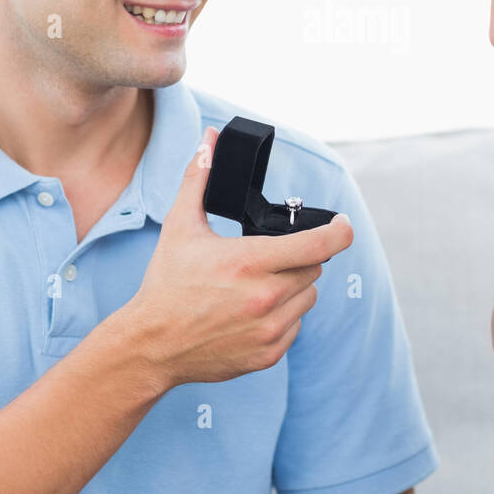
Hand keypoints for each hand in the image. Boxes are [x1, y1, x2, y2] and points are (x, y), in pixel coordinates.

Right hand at [121, 127, 354, 389]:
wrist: (151, 345)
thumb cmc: (167, 283)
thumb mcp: (180, 225)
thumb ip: (198, 178)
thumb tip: (209, 140)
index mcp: (250, 261)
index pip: (321, 245)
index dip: (340, 231)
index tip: (342, 224)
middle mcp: (266, 297)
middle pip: (313, 267)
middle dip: (298, 257)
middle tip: (269, 257)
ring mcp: (269, 329)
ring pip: (308, 296)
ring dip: (293, 286)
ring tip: (258, 285)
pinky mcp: (268, 353)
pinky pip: (296, 325)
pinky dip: (283, 316)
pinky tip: (253, 311)